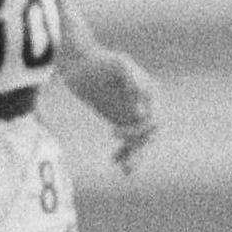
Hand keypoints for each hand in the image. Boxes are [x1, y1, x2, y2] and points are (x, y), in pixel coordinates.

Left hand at [68, 46, 158, 168]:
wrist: (78, 63)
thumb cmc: (98, 61)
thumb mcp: (118, 65)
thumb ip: (133, 80)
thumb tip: (142, 108)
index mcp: (150, 92)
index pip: (153, 120)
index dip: (138, 130)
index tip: (115, 133)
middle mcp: (145, 105)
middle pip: (148, 134)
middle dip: (138, 149)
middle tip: (125, 163)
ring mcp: (132, 114)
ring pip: (139, 141)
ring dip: (134, 156)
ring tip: (125, 170)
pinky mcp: (120, 120)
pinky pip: (128, 142)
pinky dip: (124, 153)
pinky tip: (114, 162)